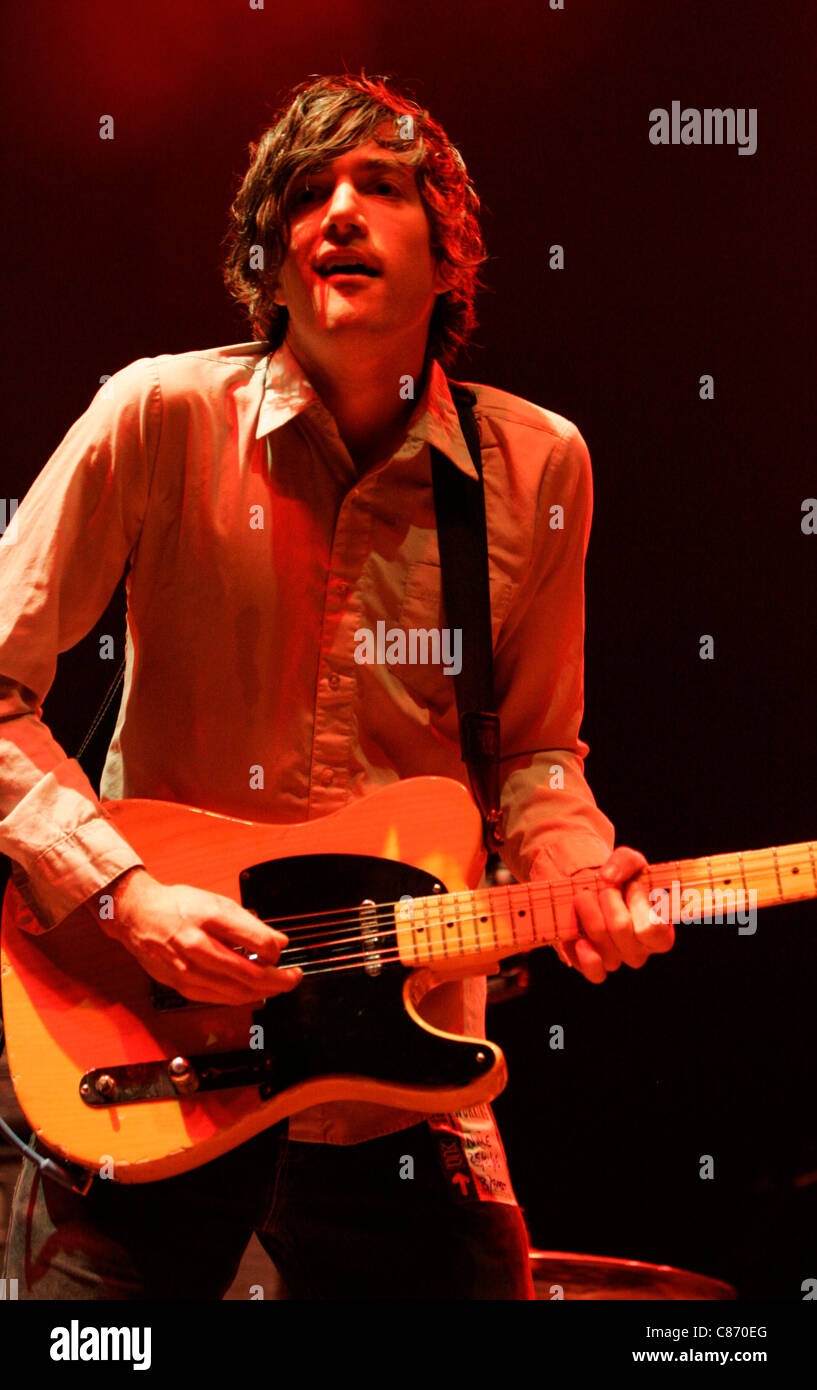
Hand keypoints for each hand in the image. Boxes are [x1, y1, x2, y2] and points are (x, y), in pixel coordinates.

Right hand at [95, 868, 302, 1004]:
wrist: (136, 915)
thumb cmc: (177, 906)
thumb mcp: (216, 902)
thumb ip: (249, 923)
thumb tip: (278, 942)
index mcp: (209, 918)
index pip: (256, 941)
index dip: (276, 951)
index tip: (281, 950)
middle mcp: (197, 946)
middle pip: (248, 973)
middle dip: (278, 980)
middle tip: (293, 978)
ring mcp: (187, 969)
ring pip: (235, 992)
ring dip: (263, 992)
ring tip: (277, 987)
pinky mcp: (180, 985)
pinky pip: (218, 998)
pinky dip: (240, 997)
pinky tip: (251, 992)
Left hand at [555, 847, 674, 982]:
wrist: (591, 889)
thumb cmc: (619, 879)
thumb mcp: (629, 861)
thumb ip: (625, 861)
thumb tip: (609, 876)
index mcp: (660, 931)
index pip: (653, 929)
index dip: (638, 902)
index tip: (632, 884)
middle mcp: (641, 950)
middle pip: (621, 930)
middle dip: (607, 899)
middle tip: (603, 887)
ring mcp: (618, 959)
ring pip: (603, 944)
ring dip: (589, 913)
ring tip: (585, 897)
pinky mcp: (595, 966)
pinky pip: (595, 973)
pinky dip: (586, 956)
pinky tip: (580, 939)